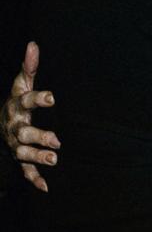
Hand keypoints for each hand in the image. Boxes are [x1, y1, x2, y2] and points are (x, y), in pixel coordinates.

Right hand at [3, 42, 57, 191]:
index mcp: (15, 106)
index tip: (53, 97)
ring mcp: (15, 144)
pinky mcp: (19, 158)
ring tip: (54, 160)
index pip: (26, 101)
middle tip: (57, 141)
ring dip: (37, 157)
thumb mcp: (20, 84)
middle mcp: (13, 127)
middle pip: (24, 132)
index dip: (39, 99)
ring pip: (23, 153)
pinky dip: (34, 179)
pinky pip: (24, 170)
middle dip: (39, 137)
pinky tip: (46, 187)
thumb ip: (29, 67)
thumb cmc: (16, 102)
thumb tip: (34, 44)